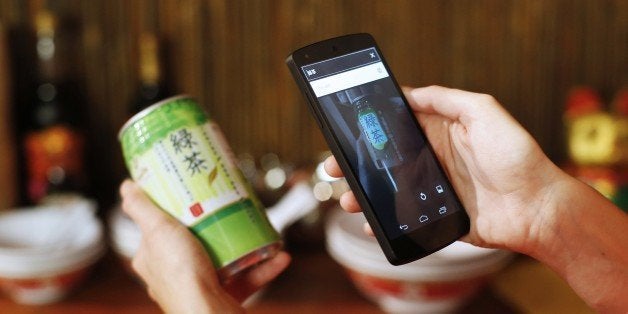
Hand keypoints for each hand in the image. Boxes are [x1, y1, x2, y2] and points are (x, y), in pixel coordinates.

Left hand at [119, 179, 290, 313]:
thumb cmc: (181, 277)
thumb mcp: (158, 231)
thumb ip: (142, 209)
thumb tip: (128, 186)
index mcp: (154, 260)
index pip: (158, 231)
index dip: (172, 213)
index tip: (189, 195)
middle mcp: (176, 276)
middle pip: (195, 243)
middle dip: (216, 226)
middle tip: (228, 208)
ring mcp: (201, 286)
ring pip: (226, 260)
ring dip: (246, 245)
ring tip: (256, 228)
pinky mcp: (225, 297)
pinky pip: (248, 278)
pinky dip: (264, 267)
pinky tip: (278, 254)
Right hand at [325, 86, 627, 311]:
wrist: (537, 208)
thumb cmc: (515, 156)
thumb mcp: (484, 111)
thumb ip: (446, 99)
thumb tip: (410, 92)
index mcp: (440, 133)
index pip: (397, 127)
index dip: (371, 128)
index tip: (347, 130)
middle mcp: (433, 159)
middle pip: (384, 160)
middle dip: (357, 163)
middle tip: (334, 167)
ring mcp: (433, 190)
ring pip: (387, 190)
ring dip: (363, 194)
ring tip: (348, 199)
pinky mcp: (436, 216)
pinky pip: (402, 218)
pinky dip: (383, 221)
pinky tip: (370, 223)